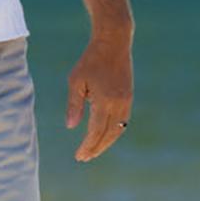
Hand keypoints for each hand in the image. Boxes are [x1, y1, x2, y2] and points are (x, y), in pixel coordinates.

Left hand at [66, 34, 132, 161]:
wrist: (113, 43)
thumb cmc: (90, 60)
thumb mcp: (76, 80)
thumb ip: (74, 105)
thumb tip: (70, 127)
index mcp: (104, 102)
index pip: (95, 132)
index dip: (87, 146)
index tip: (78, 156)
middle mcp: (119, 105)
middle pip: (108, 135)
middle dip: (96, 148)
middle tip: (84, 158)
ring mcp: (126, 102)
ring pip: (118, 130)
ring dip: (106, 142)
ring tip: (93, 150)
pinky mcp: (129, 97)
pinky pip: (122, 121)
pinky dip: (113, 131)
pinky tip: (104, 134)